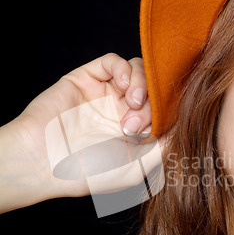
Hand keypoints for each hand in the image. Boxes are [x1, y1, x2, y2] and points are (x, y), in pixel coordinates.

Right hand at [0, 54, 154, 211]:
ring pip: (136, 71)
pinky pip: (112, 61)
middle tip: (137, 124)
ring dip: (142, 84)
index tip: (169, 120)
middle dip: (152, 103)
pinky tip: (125, 87)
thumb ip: (164, 146)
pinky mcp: (86, 79)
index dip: (169, 109)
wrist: (45, 162)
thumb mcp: (137, 167)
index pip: (161, 108)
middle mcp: (120, 110)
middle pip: (152, 88)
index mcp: (133, 131)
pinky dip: (125, 69)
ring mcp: (103, 94)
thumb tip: (186, 127)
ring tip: (132, 103)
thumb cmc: (88, 173)